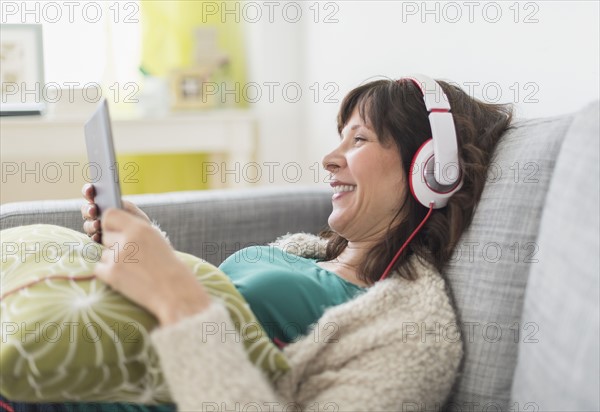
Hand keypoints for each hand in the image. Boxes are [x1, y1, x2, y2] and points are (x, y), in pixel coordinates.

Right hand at [81, 183, 150, 242]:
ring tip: (97, 224)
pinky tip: (98, 236)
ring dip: (91, 224)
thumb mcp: (132, 209)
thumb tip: (112, 202)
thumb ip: (121, 204)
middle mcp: (97, 213)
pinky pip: (93, 238)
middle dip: (88, 209)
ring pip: (87, 225)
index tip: (90, 189)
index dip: (88, 190)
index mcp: (103, 201)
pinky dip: (95, 237)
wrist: (142, 236)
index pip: (91, 193)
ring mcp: (96, 226)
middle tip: (93, 210)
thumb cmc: (136, 220)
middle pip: (86, 210)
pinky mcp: (99, 239)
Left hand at [94, 208, 211, 325]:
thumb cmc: (167, 267)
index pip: (110, 214)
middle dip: (113, 244)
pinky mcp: (112, 274)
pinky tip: (127, 279)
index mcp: (141, 227)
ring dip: (112, 261)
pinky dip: (109, 274)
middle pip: (105, 235)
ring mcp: (118, 256)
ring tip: (134, 270)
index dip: (109, 222)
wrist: (175, 293)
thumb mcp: (156, 239)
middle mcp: (128, 239)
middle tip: (132, 257)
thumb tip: (108, 222)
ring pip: (103, 253)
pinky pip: (99, 269)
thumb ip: (134, 229)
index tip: (114, 229)